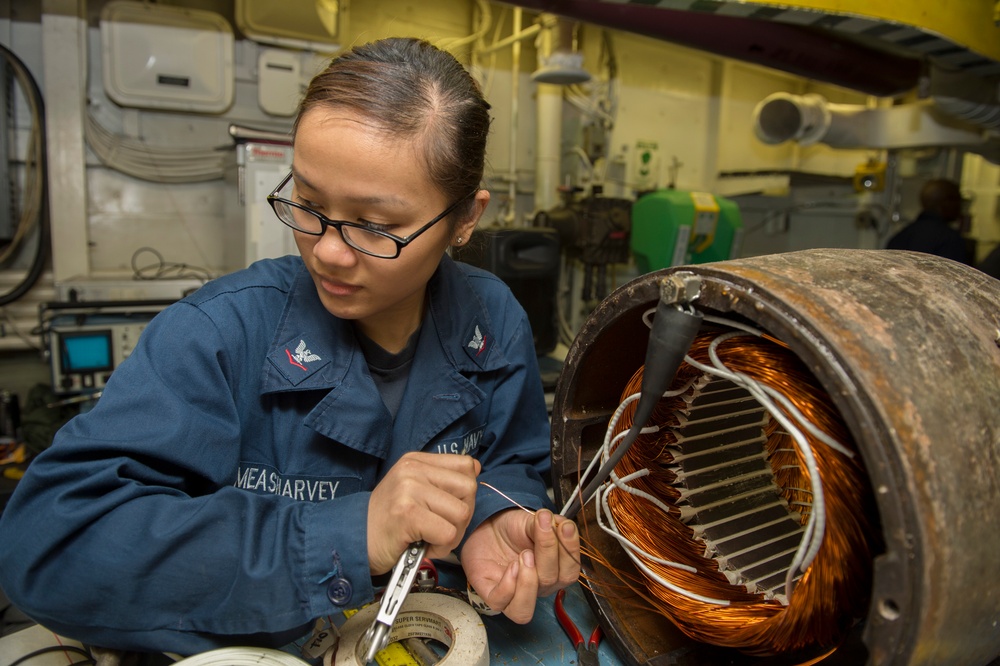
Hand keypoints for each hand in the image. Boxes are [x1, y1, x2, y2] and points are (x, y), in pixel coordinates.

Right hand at [368, 452, 480, 574]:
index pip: (466, 465)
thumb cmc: (388, 520)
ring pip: (461, 513)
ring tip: (428, 538)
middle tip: (440, 528)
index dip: (465, 492)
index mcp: (416, 460)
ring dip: (451, 535)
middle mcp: (413, 469)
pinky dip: (440, 548)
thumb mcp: (412, 489)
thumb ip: (440, 479)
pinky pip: (448, 534)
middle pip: (469, 489)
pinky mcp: (408, 514)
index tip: (446, 508)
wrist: (353, 540)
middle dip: (462, 516)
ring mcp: (409, 489)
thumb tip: (476, 469)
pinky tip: (422, 546)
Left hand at [461, 508, 580, 623]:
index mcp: (554, 571)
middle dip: (548, 553)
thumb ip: (548, 524)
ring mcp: (514, 595)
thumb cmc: (514, 528)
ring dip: (528, 582)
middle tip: (540, 529)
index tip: (564, 526)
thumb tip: (559, 524)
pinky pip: (500, 602)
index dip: (570, 549)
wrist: (489, 526)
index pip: (570, 571)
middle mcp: (537, 588)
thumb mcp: (533, 521)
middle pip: (550, 583)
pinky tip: (510, 566)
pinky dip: (507, 585)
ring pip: (524, 610)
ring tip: (524, 555)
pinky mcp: (491, 595)